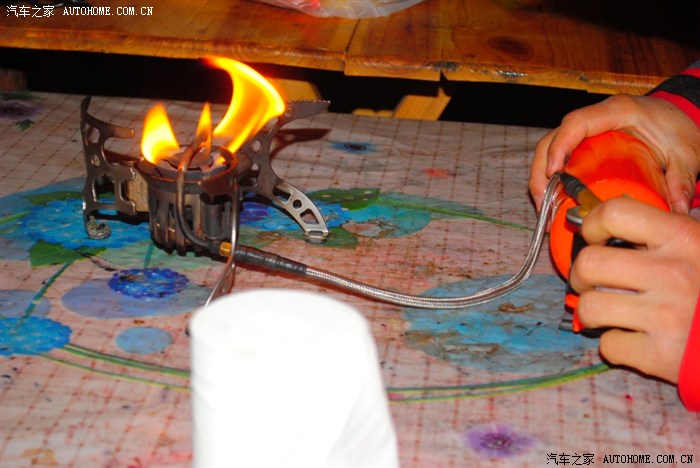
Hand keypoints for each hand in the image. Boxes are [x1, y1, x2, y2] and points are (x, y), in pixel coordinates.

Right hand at [529, 95, 699, 213]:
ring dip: (540, 177)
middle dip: (540, 170)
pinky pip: (557, 156)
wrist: (678, 119)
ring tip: (544, 208)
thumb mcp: (686, 154)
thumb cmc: (677, 129)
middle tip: (543, 202)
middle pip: (552, 138)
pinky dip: (548, 178)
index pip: (576, 123)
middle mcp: (594, 118)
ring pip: (548, 148)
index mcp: (617, 111)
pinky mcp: (581, 143)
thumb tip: (676, 210)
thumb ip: (681, 181)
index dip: (559, 147)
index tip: (554, 174)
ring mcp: (584, 130)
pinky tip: (550, 200)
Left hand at [569, 197, 699, 382]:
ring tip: (609, 311)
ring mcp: (665, 317)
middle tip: (590, 281)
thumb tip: (601, 219)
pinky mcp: (661, 355)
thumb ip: (660, 233)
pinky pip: (608, 346)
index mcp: (683, 238)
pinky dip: (615, 344)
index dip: (592, 224)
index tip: (595, 237)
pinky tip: (634, 338)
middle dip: (581, 275)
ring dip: (593, 311)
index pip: (614, 213)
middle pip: (589, 263)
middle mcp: (672, 274)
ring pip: (589, 307)